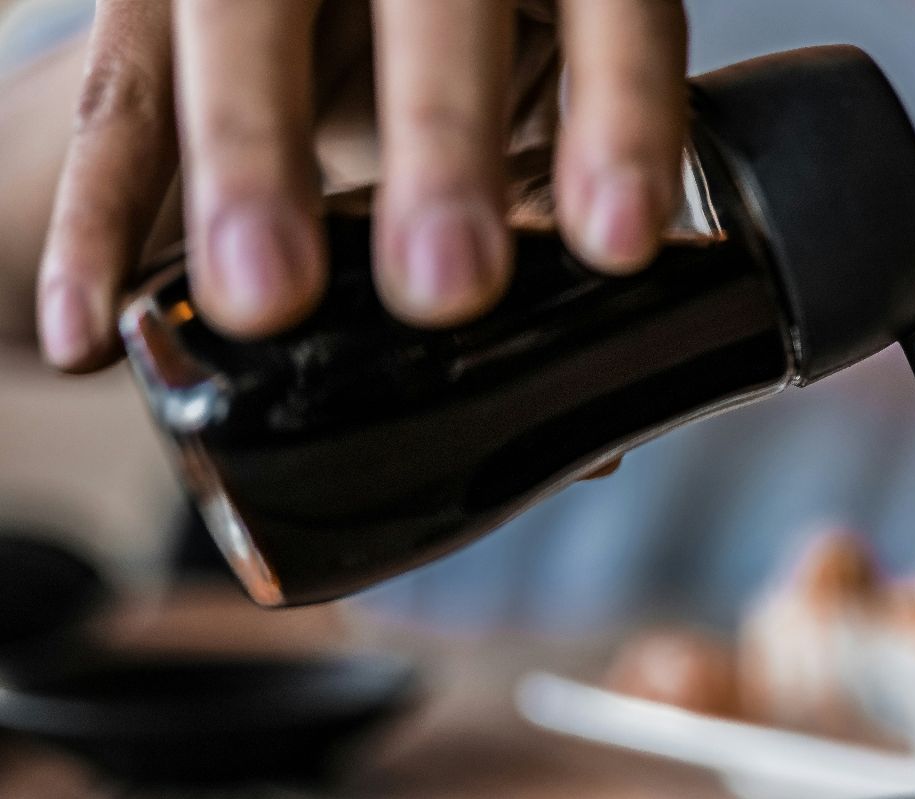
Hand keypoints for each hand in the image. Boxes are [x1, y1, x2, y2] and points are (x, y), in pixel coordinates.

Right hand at [35, 0, 688, 371]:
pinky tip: (89, 325)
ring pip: (242, 26)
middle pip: (430, 6)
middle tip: (448, 287)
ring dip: (251, 163)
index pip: (612, 10)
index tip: (619, 243)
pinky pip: (118, 101)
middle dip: (442, 141)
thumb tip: (587, 437)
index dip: (622, 122)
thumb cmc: (466, 61)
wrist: (336, 7)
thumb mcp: (532, 106)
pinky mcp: (152, 1)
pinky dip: (97, 215)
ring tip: (262, 300)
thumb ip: (559, 217)